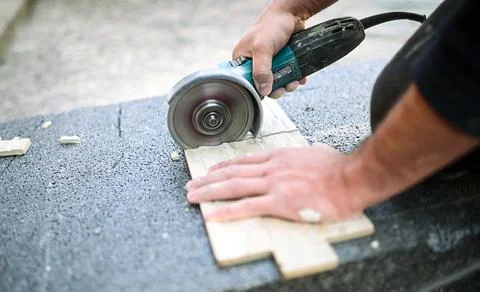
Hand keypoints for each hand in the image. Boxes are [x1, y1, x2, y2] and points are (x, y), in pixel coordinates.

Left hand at [185, 144, 365, 222]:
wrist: (351, 177)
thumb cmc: (338, 168)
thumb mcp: (318, 153)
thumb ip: (309, 153)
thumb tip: (313, 151)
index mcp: (280, 157)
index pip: (244, 161)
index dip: (224, 166)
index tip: (211, 170)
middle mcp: (272, 168)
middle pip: (232, 173)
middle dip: (208, 179)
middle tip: (191, 185)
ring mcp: (274, 184)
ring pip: (233, 187)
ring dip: (209, 192)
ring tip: (193, 197)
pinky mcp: (280, 202)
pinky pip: (247, 206)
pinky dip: (227, 211)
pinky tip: (213, 215)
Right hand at [233, 5, 306, 98]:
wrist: (291, 13)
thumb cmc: (271, 25)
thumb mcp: (263, 48)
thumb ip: (261, 70)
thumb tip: (263, 91)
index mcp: (243, 59)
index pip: (247, 81)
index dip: (257, 88)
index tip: (268, 91)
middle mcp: (255, 62)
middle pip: (264, 84)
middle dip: (277, 88)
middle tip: (285, 87)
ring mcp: (270, 62)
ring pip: (278, 81)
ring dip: (288, 84)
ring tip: (294, 82)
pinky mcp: (283, 60)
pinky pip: (288, 75)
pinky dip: (296, 78)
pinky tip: (300, 77)